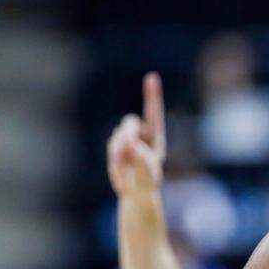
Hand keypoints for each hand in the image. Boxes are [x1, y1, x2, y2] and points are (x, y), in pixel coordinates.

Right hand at [107, 72, 165, 197]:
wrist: (135, 191)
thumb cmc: (146, 181)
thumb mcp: (147, 172)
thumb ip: (141, 158)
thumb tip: (134, 144)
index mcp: (156, 137)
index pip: (153, 113)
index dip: (152, 95)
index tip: (152, 77)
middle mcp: (142, 134)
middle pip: (130, 123)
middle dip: (127, 134)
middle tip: (132, 151)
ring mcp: (128, 138)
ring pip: (118, 134)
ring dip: (120, 150)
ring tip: (128, 165)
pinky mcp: (116, 144)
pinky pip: (112, 144)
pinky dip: (115, 155)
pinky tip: (121, 166)